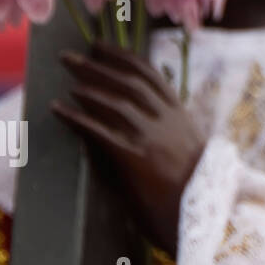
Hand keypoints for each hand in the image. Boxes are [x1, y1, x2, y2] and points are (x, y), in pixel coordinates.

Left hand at [51, 41, 205, 254]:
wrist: (204, 218)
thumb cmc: (193, 189)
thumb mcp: (187, 150)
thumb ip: (167, 131)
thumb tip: (140, 117)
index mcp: (180, 115)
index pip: (150, 75)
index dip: (122, 57)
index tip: (100, 46)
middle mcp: (167, 121)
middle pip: (128, 82)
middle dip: (97, 66)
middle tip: (69, 56)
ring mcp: (152, 138)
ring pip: (116, 102)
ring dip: (88, 87)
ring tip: (66, 80)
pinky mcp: (135, 159)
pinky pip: (101, 133)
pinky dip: (78, 118)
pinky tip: (59, 110)